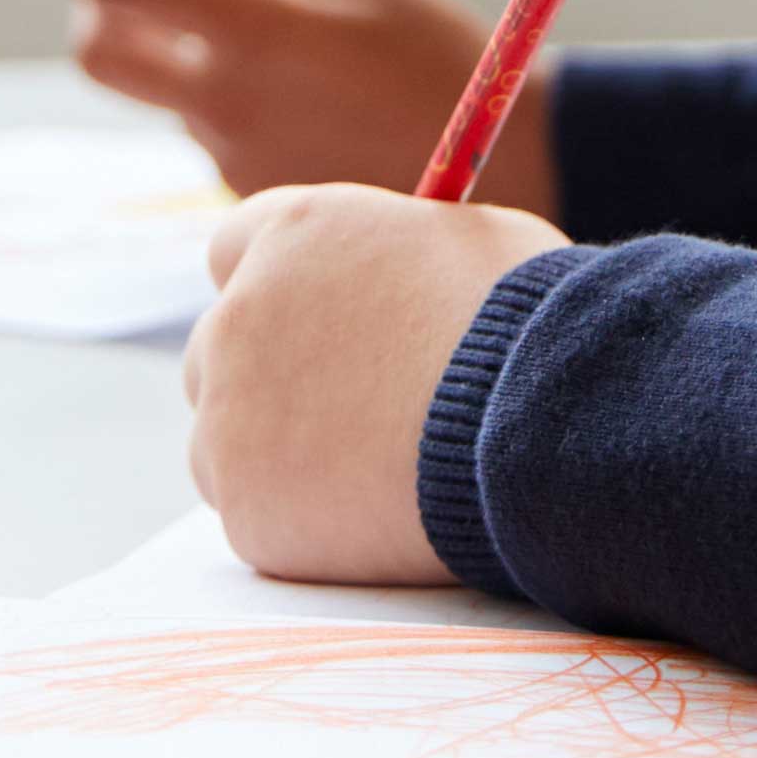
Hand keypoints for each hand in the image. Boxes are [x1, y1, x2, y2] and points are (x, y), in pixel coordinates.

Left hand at [0, 0, 559, 215]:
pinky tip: (321, 108)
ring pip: (165, 86)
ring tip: (309, 62)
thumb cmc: (438, 54)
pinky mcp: (245, 196)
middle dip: (103, 9)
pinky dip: (238, 102)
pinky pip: (211, 130)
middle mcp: (225, 99)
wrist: (506, 172)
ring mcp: (229, 156)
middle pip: (98, 51)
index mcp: (257, 27)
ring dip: (197, 57)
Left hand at [181, 185, 569, 585]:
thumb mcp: (468, 244)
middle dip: (270, 377)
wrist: (537, 430)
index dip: (277, 285)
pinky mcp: (247, 510)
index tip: (311, 317)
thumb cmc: (526, 327)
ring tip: (371, 471)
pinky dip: (304, 523)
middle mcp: (240, 316)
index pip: (235, 248)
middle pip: (220, 350)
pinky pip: (260, 515)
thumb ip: (398, 256)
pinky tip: (374, 517)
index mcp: (295, 234)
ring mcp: (232, 418)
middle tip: (343, 410)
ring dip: (277, 454)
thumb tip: (396, 276)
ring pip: (226, 442)